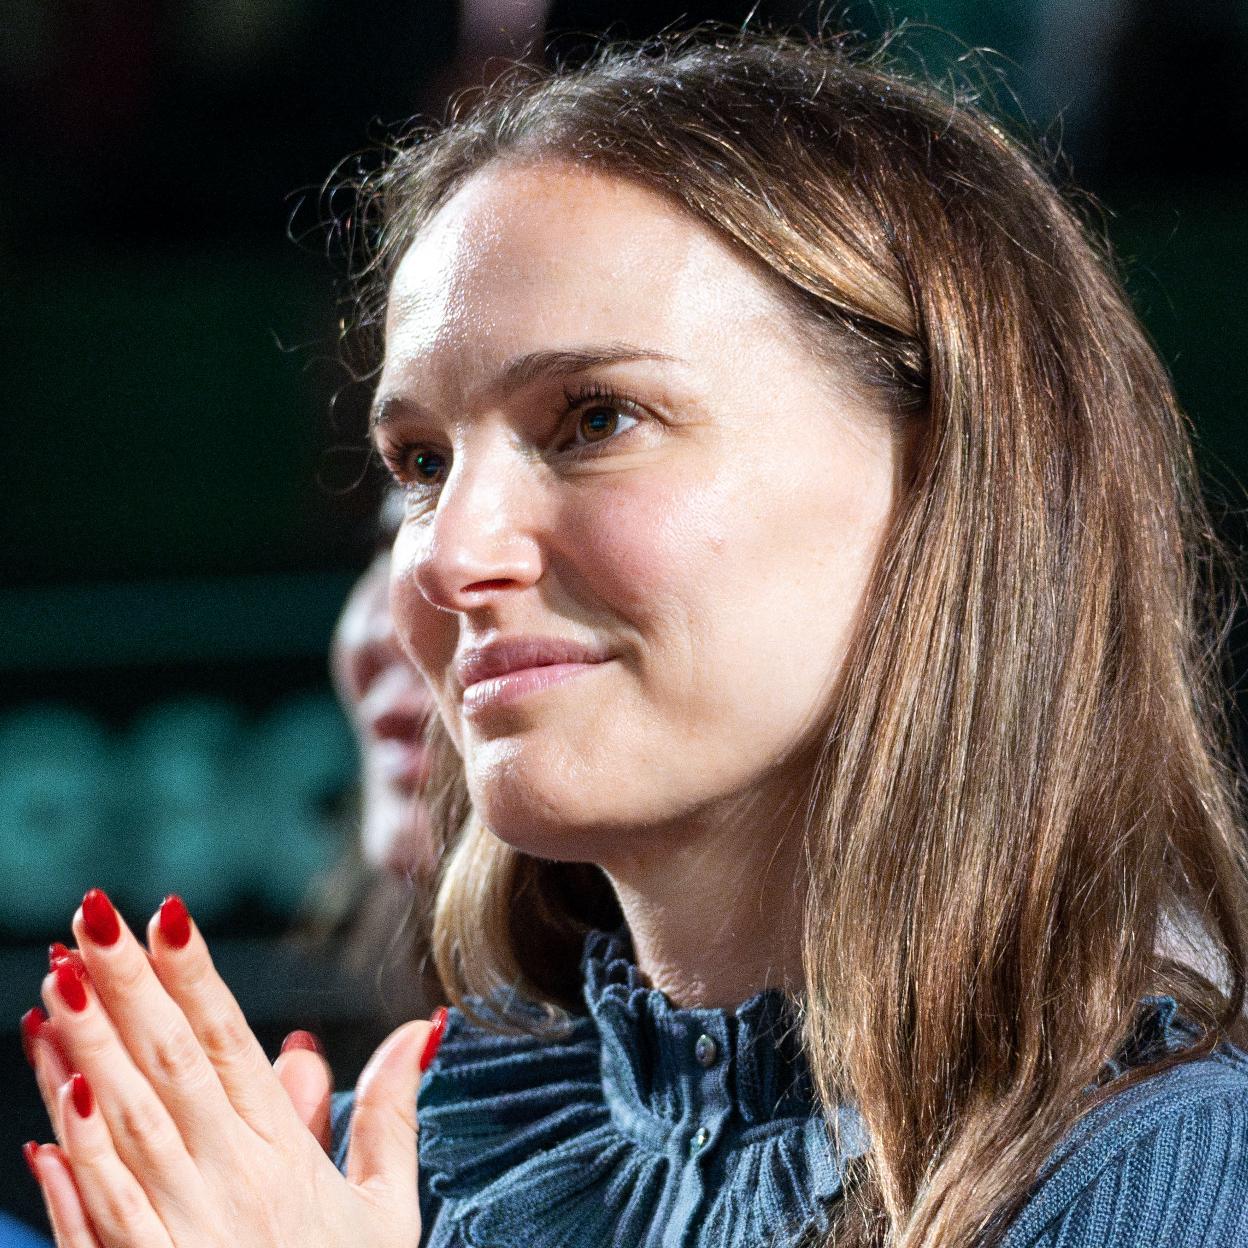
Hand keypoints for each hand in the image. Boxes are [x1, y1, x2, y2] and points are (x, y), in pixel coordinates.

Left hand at [23, 891, 446, 1247]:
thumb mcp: (387, 1212)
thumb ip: (393, 1115)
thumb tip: (418, 1028)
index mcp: (284, 1161)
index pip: (231, 1047)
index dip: (196, 978)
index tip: (167, 913)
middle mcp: (226, 1188)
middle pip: (170, 1070)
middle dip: (128, 988)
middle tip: (89, 916)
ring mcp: (177, 1239)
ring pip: (122, 1132)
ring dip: (83, 1056)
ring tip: (53, 984)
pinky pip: (98, 1223)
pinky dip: (70, 1170)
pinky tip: (46, 1115)